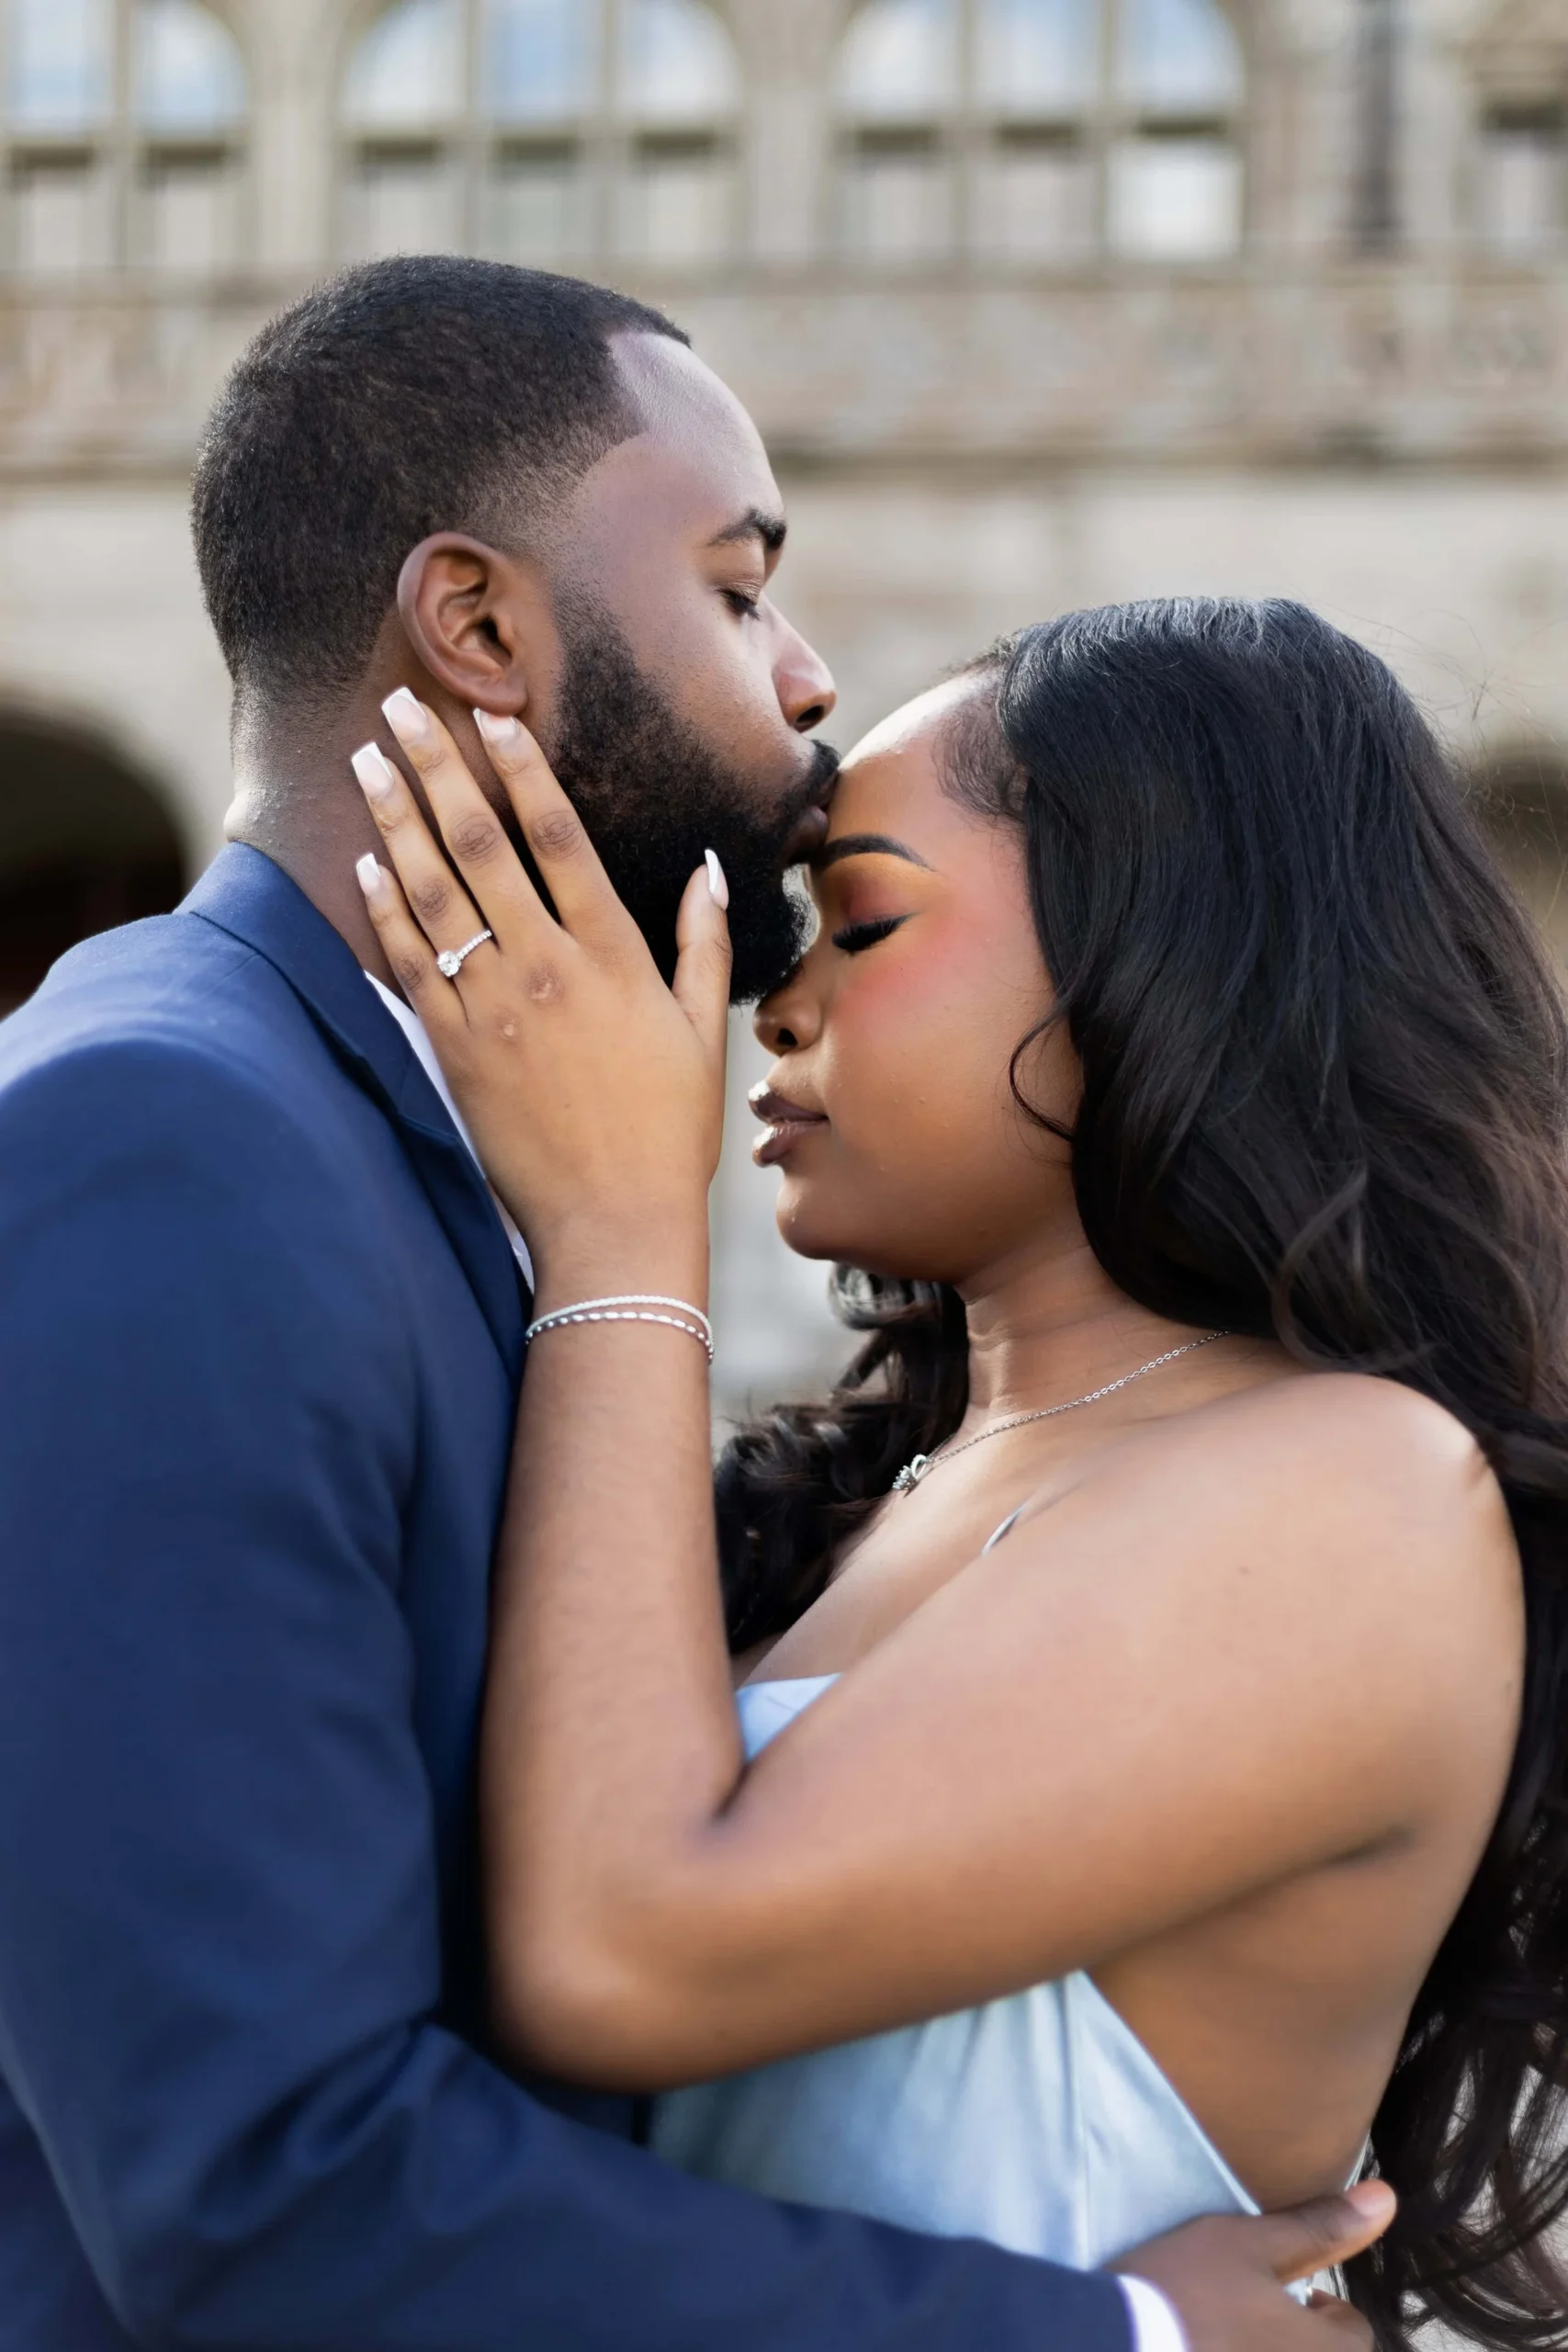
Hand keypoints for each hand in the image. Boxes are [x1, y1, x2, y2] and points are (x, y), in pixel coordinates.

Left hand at [352, 696, 730, 1296]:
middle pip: (481, 845)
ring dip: (395, 819)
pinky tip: (366, 863)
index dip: (521, 769)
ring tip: (366, 761)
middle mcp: (548, 968)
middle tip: (399, 707)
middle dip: (436, 768)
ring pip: (434, 892)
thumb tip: (707, 867)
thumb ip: (704, 942)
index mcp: (613, 955)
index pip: (559, 837)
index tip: (491, 716)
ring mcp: (494, 1007)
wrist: (614, 1221)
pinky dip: (385, 909)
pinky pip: (411, 962)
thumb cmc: (669, 1130)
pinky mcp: (454, 1048)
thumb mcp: (702, 1031)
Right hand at [1113, 2181, 1395, 2351]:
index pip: (1353, 2332)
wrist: (1112, 2340)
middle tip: (1250, 2312)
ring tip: (1225, 2332)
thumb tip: (1387, 2198)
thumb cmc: (1189, 2288)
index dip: (1321, 2304)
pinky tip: (1204, 2346)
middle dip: (1294, 2335)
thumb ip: (1319, 2227)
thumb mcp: (1250, 2243)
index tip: (1282, 2290)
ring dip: (1263, 2344)